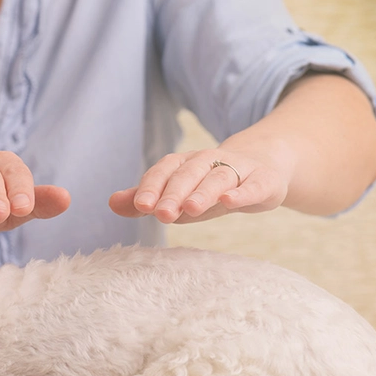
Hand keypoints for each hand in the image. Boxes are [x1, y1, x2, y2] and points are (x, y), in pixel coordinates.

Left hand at [108, 147, 291, 223]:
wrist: (261, 167)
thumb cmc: (208, 187)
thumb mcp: (176, 195)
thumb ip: (145, 200)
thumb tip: (112, 203)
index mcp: (184, 164)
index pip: (164, 171)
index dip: (152, 187)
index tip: (141, 205)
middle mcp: (209, 162)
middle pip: (188, 175)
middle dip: (174, 193)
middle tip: (161, 214)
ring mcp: (238, 170)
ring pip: (218, 178)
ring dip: (203, 193)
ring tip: (190, 209)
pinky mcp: (264, 181)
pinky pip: (252, 186)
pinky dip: (241, 193)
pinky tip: (229, 201)